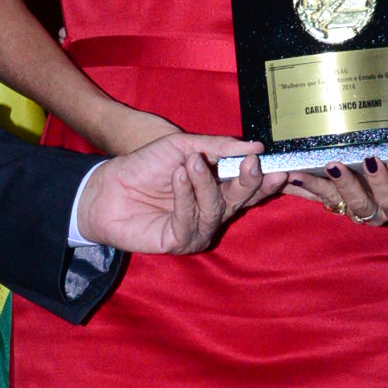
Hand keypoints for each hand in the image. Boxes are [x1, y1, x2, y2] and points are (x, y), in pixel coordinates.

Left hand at [76, 133, 264, 253]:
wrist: (108, 186)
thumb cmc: (144, 165)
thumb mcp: (183, 146)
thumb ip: (218, 147)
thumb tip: (256, 147)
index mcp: (218, 188)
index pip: (249, 186)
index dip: (266, 178)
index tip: (279, 165)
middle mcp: (213, 211)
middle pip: (241, 200)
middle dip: (249, 182)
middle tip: (252, 164)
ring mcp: (198, 229)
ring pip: (217, 208)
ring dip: (206, 184)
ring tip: (191, 163)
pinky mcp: (180, 241)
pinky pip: (192, 220)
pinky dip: (186, 195)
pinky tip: (179, 176)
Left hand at [284, 154, 387, 224]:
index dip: (381, 182)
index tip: (373, 161)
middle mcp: (377, 211)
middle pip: (360, 203)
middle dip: (346, 183)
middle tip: (334, 163)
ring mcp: (356, 208)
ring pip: (336, 202)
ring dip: (318, 187)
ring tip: (301, 172)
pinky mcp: (339, 203)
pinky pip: (320, 197)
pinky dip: (303, 188)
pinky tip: (287, 179)